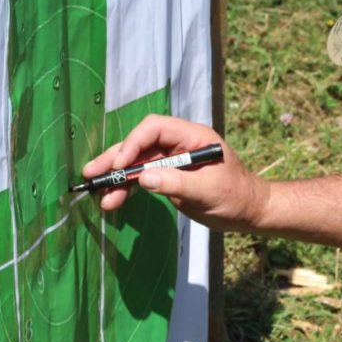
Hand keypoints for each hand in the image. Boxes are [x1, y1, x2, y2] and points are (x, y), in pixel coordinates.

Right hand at [81, 115, 268, 233]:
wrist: (249, 212)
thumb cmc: (236, 197)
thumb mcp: (208, 191)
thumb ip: (177, 183)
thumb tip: (144, 178)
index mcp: (192, 136)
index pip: (155, 128)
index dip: (134, 143)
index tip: (122, 165)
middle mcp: (179, 144)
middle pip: (140, 144)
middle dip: (116, 158)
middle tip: (92, 173)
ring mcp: (172, 160)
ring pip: (137, 162)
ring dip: (117, 177)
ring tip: (99, 194)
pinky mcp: (168, 177)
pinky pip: (142, 177)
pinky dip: (127, 188)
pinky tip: (113, 200)